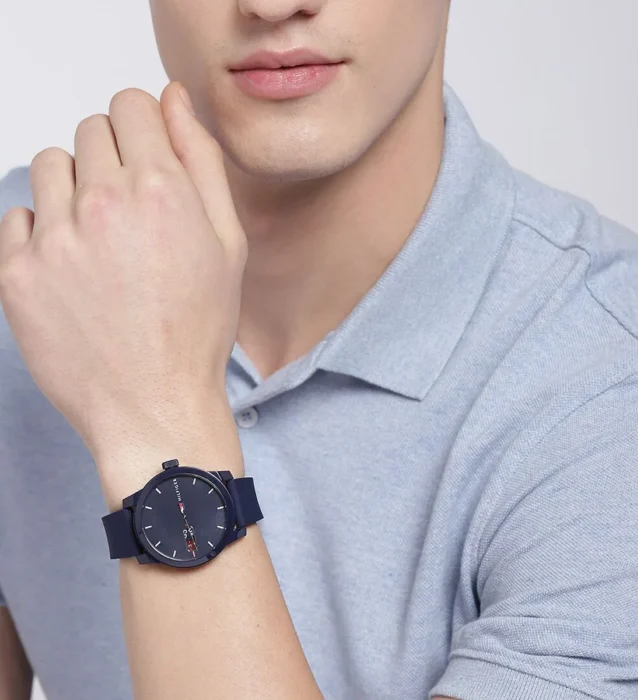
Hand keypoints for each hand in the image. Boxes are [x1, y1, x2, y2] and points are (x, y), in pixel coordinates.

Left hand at [0, 82, 247, 458]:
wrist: (154, 403)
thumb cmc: (197, 329)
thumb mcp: (228, 244)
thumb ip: (202, 162)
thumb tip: (173, 100)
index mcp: (162, 190)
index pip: (132, 104)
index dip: (144, 127)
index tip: (148, 156)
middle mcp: (104, 203)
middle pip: (90, 130)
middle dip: (113, 158)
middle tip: (133, 213)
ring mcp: (55, 238)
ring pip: (50, 167)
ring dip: (76, 189)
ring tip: (102, 240)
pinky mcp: (17, 273)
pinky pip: (18, 218)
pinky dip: (45, 232)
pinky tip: (75, 269)